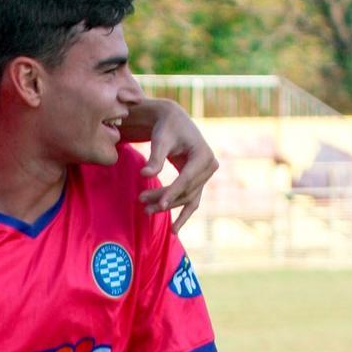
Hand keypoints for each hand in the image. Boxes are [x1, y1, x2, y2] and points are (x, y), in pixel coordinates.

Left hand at [135, 100, 217, 231]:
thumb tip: (145, 175)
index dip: (172, 192)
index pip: (187, 179)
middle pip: (186, 190)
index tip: (159, 204)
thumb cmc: (166, 128)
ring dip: (168, 206)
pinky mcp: (198, 180)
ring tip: (146, 211)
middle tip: (142, 205)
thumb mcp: (160, 140)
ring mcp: (206, 175)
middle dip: (165, 199)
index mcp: (204, 155)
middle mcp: (209, 166)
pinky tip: (174, 230)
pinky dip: (182, 214)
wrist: (173, 121)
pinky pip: (192, 200)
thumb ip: (155, 158)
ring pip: (187, 197)